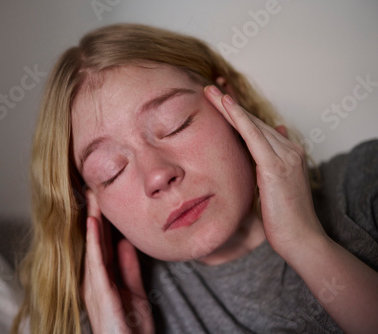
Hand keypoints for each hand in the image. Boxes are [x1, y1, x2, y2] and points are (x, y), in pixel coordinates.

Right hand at [82, 191, 154, 333]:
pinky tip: (93, 222)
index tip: (101, 198)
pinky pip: (96, 262)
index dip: (101, 220)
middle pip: (94, 240)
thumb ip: (128, 268)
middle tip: (92, 188)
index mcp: (101, 279)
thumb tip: (125, 244)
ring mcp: (94, 286)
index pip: (101, 244)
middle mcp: (93, 280)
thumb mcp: (134, 293)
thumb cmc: (129, 329)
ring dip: (92, 220)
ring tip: (91, 197)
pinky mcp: (100, 293)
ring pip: (93, 245)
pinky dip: (94, 241)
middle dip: (94, 214)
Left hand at [204, 85, 326, 255]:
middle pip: (254, 121)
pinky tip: (225, 104)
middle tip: (210, 86)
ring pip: (252, 124)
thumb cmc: (284, 218)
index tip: (220, 98)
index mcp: (287, 153)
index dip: (238, 112)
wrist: (300, 239)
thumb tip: (262, 149)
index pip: (258, 127)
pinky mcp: (276, 166)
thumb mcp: (273, 189)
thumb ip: (267, 167)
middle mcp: (288, 149)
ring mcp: (285, 156)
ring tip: (210, 90)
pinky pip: (253, 135)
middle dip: (230, 103)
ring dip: (229, 105)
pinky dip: (238, 117)